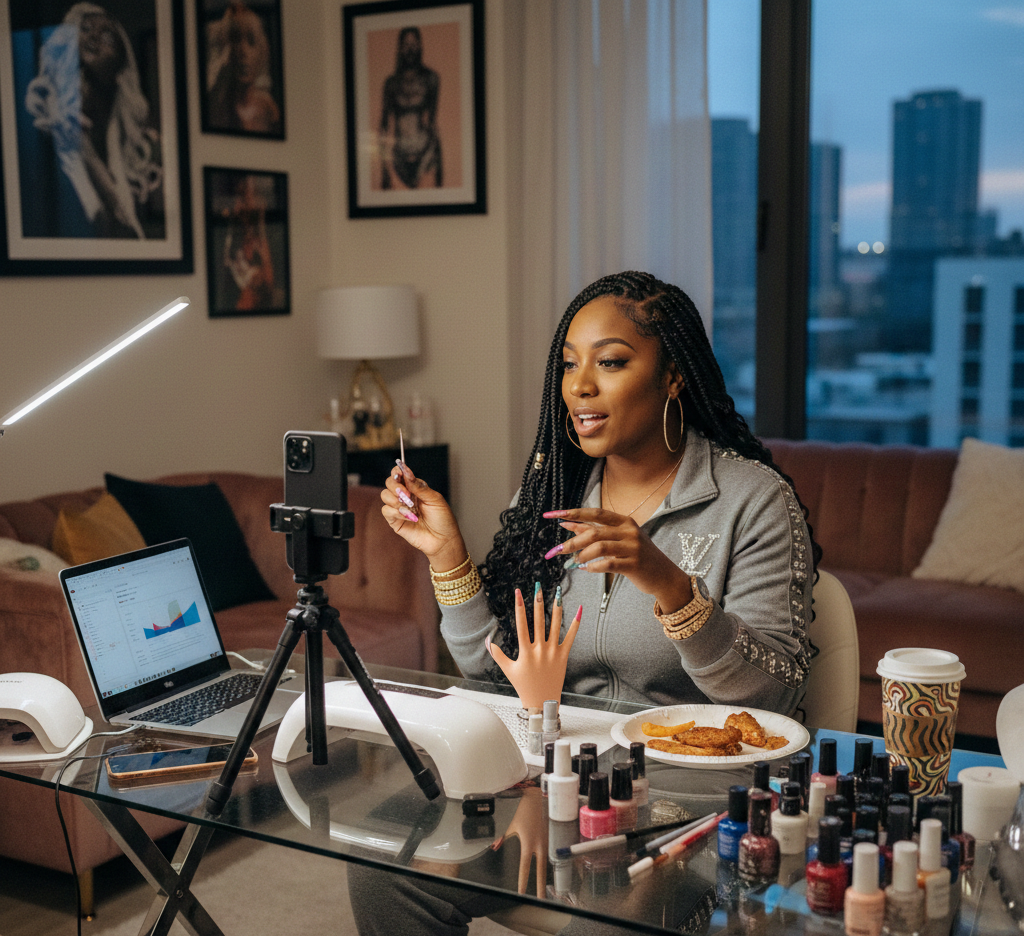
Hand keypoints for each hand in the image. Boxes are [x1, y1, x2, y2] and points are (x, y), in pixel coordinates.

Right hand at [381, 461, 466, 569]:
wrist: (443, 540)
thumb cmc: (442, 519)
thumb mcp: (434, 499)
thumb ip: (419, 486)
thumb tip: (407, 472)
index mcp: (415, 488)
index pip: (400, 474)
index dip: (397, 471)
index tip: (400, 474)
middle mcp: (405, 496)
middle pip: (389, 482)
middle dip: (396, 486)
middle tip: (407, 494)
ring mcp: (399, 508)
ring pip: (385, 495)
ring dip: (396, 499)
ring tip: (410, 507)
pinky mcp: (395, 521)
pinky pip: (386, 511)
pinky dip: (396, 512)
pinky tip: (409, 517)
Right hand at [487, 585, 581, 710]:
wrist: (542, 702)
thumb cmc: (523, 686)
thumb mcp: (508, 670)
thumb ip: (497, 654)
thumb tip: (487, 640)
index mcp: (525, 651)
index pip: (521, 624)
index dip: (519, 606)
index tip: (518, 592)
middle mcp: (539, 650)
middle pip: (539, 621)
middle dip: (538, 602)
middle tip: (538, 586)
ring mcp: (553, 652)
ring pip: (555, 626)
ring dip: (556, 608)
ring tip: (558, 593)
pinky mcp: (563, 656)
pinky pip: (570, 637)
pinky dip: (575, 624)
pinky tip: (579, 611)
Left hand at [493, 787, 547, 896]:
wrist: (540, 796)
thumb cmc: (524, 810)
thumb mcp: (511, 824)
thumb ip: (503, 837)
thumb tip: (494, 847)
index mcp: (528, 842)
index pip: (525, 866)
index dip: (523, 881)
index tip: (521, 893)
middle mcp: (540, 844)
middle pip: (541, 870)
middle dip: (541, 886)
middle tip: (541, 900)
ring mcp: (549, 841)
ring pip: (549, 863)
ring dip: (548, 877)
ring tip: (549, 890)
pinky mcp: (554, 837)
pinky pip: (553, 854)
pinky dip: (553, 864)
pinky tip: (555, 872)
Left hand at [542, 508, 692, 613]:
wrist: (665, 576)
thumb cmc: (638, 557)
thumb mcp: (618, 540)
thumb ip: (594, 532)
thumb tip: (568, 524)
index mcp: (625, 521)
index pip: (595, 513)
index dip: (573, 513)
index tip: (553, 515)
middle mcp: (629, 531)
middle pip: (594, 532)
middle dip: (572, 542)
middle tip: (557, 551)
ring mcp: (633, 547)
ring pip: (599, 547)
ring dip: (582, 556)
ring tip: (575, 562)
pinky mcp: (634, 564)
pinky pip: (607, 564)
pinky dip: (593, 567)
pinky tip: (586, 570)